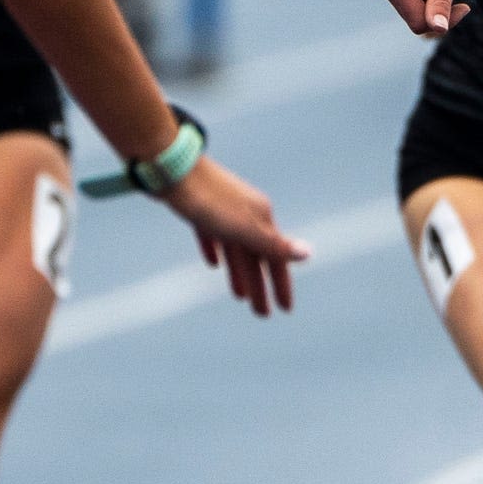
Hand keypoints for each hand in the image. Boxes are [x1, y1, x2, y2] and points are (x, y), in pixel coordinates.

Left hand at [157, 155, 311, 315]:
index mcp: (261, 218)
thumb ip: (274, 244)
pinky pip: (213, 235)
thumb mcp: (243, 228)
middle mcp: (247, 214)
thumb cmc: (209, 200)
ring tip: (240, 297)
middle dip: (260, 286)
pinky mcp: (201, 209)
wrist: (173, 169)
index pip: (275, 258)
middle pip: (256, 257)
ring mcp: (224, 211)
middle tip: (262, 315)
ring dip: (240, 273)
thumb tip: (309, 253)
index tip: (285, 310)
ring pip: (236, 249)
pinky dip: (216, 251)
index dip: (281, 285)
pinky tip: (213, 264)